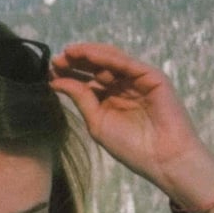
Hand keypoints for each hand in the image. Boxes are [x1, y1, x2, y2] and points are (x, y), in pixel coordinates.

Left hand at [50, 43, 213, 212]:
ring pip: (109, 60)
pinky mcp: (151, 76)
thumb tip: (56, 81)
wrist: (163, 159)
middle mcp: (124, 86)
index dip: (69, 74)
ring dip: (87, 54)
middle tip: (55, 60)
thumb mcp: (97, 122)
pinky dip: (105, 57)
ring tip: (67, 53)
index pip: (87, 80)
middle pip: (96, 67)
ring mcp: (138, 80)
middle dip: (75, 61)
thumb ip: (80, 99)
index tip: (49, 72)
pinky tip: (86, 54)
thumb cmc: (132, 147)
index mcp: (110, 99)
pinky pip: (125, 63)